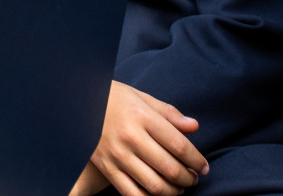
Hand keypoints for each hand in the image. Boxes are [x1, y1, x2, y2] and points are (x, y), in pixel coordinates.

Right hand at [84, 80, 206, 194]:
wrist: (78, 101)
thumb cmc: (114, 98)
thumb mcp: (142, 97)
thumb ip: (169, 113)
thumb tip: (194, 127)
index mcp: (143, 116)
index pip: (178, 144)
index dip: (196, 159)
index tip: (204, 167)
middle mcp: (131, 137)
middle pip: (169, 167)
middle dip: (187, 177)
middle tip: (193, 178)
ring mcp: (117, 155)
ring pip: (153, 184)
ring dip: (172, 191)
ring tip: (179, 188)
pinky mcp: (107, 168)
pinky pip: (131, 193)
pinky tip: (158, 194)